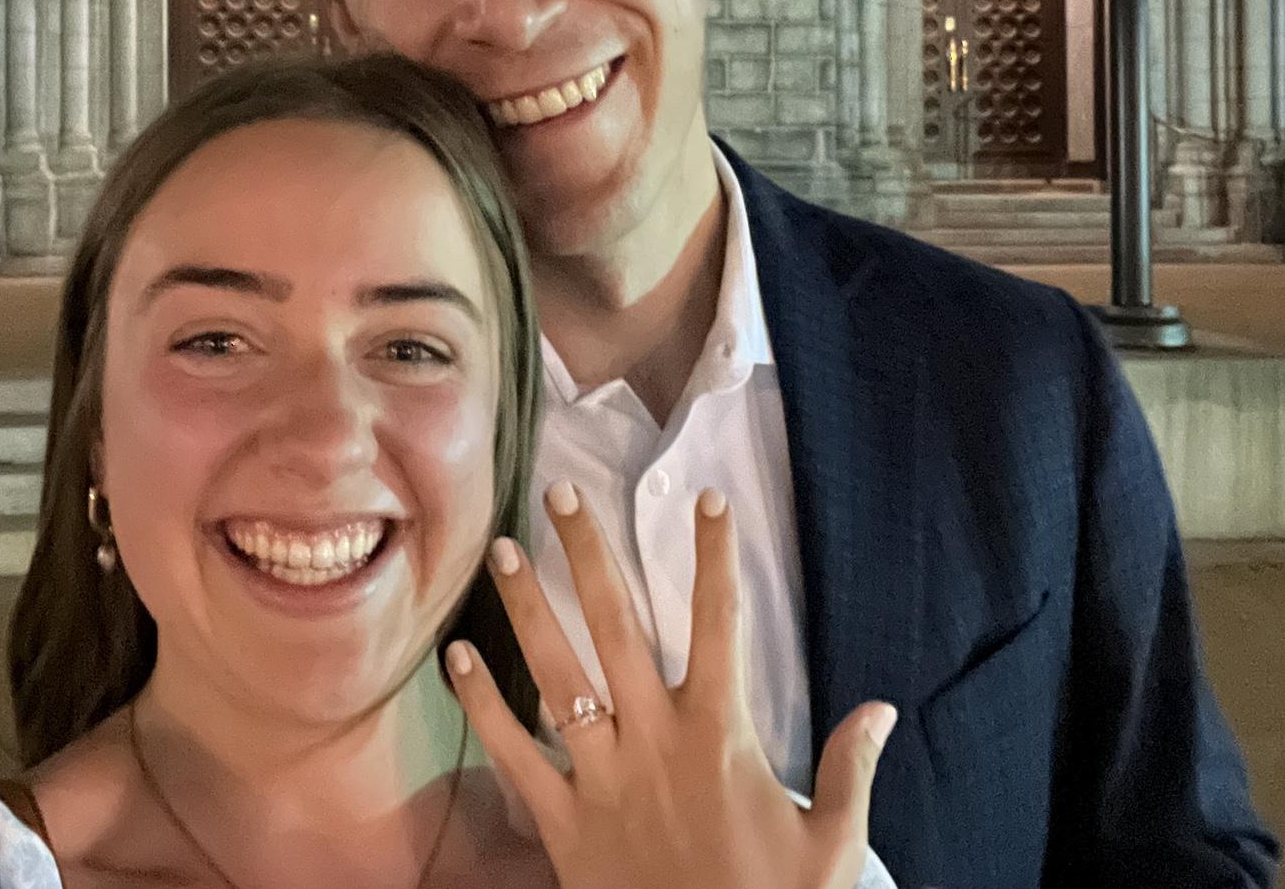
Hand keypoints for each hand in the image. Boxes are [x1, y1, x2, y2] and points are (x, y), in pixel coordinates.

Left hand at [446, 482, 896, 888]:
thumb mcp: (832, 846)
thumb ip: (851, 771)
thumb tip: (881, 709)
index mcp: (719, 733)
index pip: (720, 623)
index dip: (715, 557)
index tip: (708, 499)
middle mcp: (653, 739)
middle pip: (615, 625)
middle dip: (587, 553)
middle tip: (560, 493)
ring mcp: (602, 776)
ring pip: (557, 673)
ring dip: (528, 607)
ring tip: (503, 550)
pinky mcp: (562, 821)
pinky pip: (514, 753)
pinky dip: (483, 704)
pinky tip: (459, 656)